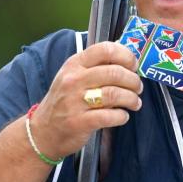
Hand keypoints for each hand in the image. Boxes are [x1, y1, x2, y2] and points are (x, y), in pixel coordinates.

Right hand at [29, 42, 142, 159]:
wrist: (44, 132)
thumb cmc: (65, 101)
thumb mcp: (73, 77)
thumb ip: (96, 67)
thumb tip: (128, 61)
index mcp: (74, 65)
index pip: (105, 49)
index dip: (126, 56)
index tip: (134, 66)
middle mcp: (73, 80)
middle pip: (115, 72)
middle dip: (133, 81)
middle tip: (138, 88)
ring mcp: (75, 101)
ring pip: (115, 94)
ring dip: (132, 99)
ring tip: (135, 103)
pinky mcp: (79, 122)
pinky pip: (110, 116)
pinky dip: (122, 116)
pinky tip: (123, 116)